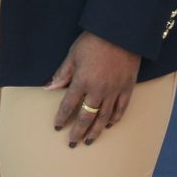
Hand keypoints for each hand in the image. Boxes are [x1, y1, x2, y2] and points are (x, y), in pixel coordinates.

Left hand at [45, 31, 140, 147]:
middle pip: (86, 116)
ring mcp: (114, 91)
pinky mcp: (127, 89)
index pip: (69, 105)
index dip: (62, 117)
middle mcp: (98, 91)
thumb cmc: (93, 42)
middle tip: (72, 142)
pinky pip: (121, 110)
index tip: (57, 127)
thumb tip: (49, 88)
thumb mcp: (73, 55)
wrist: (121, 34)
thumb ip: (62, 74)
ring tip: (89, 140)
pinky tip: (108, 126)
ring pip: (104, 117)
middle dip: (78, 131)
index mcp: (82, 81)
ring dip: (96, 131)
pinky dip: (114, 119)